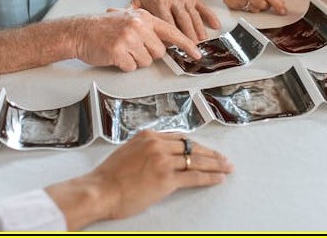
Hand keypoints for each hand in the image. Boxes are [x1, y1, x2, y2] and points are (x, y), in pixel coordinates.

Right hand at [46, 131, 232, 229]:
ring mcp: (163, 161)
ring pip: (196, 160)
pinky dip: (209, 177)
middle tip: (223, 158)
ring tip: (227, 167)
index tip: (206, 149)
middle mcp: (157, 144)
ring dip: (215, 164)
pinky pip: (194, 177)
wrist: (100, 190)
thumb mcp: (127, 152)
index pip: (180, 138)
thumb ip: (144, 150)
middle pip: (192, 147)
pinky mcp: (167, 179)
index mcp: (148, 136)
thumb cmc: (108, 177)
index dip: (196, 145)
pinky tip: (218, 178)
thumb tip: (157, 156)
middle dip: (210, 153)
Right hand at [71, 8, 201, 70]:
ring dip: (134, 60)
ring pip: (146, 61)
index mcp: (144, 17)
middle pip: (159, 52)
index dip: (186, 44)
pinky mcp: (118, 52)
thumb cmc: (104, 27)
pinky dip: (124, 65)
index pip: (171, 32)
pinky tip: (115, 55)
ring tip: (121, 49)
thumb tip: (166, 44)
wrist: (80, 31)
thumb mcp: (129, 19)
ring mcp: (128, 38)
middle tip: (132, 47)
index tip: (197, 53)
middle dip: (147, 54)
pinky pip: (131, 67)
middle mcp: (138, 26)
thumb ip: (148, 29)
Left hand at [131, 0, 221, 41]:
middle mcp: (173, 0)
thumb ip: (131, 14)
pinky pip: (203, 7)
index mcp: (158, 2)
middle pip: (182, 21)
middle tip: (192, 49)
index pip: (166, 22)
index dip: (170, 36)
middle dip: (188, 35)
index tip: (172, 47)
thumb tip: (124, 28)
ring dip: (199, 29)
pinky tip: (215, 25)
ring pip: (193, 16)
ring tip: (202, 41)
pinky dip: (210, 16)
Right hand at [217, 0, 286, 14]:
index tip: (282, 10)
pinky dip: (247, 7)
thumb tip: (279, 1)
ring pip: (252, 9)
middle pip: (260, 3)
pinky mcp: (227, 0)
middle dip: (266, 5)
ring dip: (257, 7)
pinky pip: (243, 10)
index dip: (276, 2)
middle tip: (265, 1)